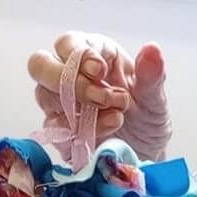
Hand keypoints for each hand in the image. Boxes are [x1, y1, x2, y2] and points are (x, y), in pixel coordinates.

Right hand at [28, 31, 171, 162]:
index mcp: (94, 55)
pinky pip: (55, 128)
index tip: (100, 72)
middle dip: (67, 80)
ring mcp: (61, 104)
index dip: (78, 55)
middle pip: (40, 64)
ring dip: (79, 107)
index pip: (67, 43)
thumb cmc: (147, 118)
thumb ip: (152, 76)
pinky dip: (79, 131)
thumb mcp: (155, 99)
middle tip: (102, 98)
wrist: (146, 153)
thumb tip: (152, 49)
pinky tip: (108, 130)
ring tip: (117, 117)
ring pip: (44, 95)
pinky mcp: (59, 131)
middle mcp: (71, 75)